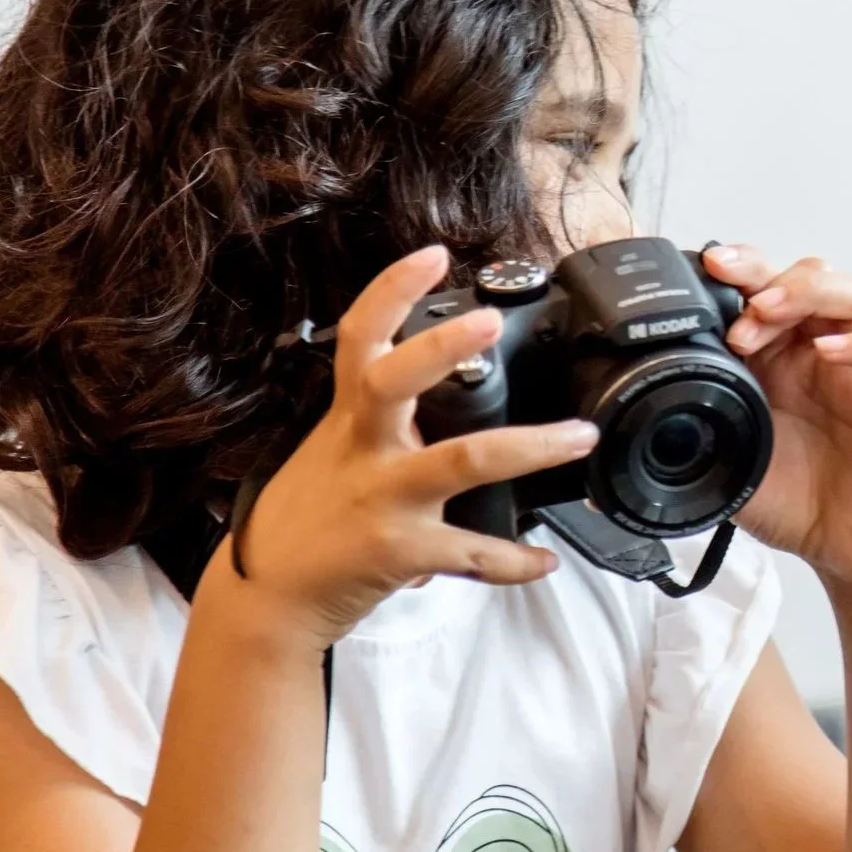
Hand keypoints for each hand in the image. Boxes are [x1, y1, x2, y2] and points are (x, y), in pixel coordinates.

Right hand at [219, 247, 602, 647]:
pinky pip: (471, 552)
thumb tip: (432, 391)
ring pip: (461, 462)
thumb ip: (380, 417)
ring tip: (580, 436)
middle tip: (490, 320)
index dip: (391, 290)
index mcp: (349, 417)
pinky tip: (544, 559)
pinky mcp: (400, 551)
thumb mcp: (332, 450)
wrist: (270, 596)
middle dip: (439, 347)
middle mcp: (364, 449)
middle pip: (393, 380)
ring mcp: (383, 498)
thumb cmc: (308, 517)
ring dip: (530, 447)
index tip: (432, 255)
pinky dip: (513, 560)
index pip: (359, 336)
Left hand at [702, 245, 851, 589]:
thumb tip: (616, 445)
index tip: (707, 267)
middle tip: (737, 300)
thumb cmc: (795, 500)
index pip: (764, 291)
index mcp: (777, 359)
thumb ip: (687, 439)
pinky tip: (832, 351)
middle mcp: (821, 355)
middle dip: (768, 276)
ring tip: (772, 310)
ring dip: (811, 292)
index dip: (740, 271)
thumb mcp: (727, 463)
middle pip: (810, 279)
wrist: (842, 549)